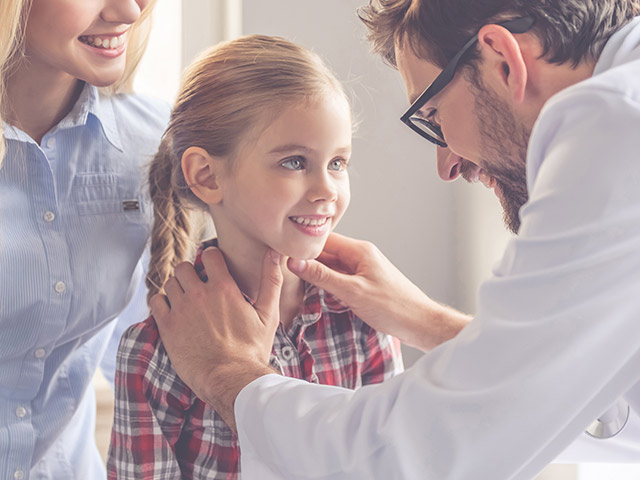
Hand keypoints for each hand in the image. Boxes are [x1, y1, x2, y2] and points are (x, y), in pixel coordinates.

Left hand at [150, 247, 282, 431]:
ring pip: (170, 282)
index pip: (210, 254)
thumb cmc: (252, 350)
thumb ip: (271, 281)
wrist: (231, 379)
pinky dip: (162, 302)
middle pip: (184, 266)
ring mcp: (181, 309)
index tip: (215, 268)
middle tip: (199, 286)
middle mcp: (199, 294)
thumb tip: (274, 253)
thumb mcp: (268, 314)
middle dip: (191, 272)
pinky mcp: (167, 326)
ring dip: (178, 287)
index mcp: (224, 288)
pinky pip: (155, 301)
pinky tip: (173, 311)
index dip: (212, 259)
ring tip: (187, 300)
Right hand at [288, 233, 470, 350]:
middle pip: (326, 252)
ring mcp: (364, 269)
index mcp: (360, 251)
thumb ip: (323, 277)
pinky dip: (327, 282)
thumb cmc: (393, 307)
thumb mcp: (352, 292)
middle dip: (306, 259)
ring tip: (293, 278)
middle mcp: (361, 255)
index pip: (323, 240)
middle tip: (281, 266)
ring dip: (316, 272)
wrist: (421, 323)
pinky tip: (315, 289)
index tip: (281, 251)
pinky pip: (340, 277)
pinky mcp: (365, 283)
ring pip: (332, 265)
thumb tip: (296, 262)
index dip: (302, 245)